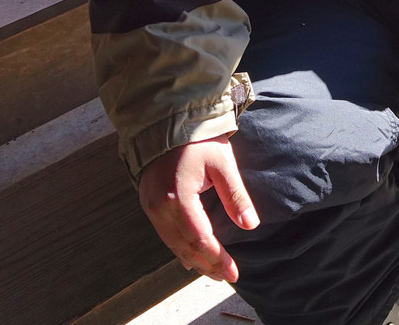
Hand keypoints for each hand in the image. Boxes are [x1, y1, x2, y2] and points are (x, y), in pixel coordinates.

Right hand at [137, 136, 258, 281]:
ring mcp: (150, 207)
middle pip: (184, 247)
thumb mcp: (222, 163)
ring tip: (212, 271)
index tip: (234, 273)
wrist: (166, 122)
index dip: (217, 259)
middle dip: (206, 264)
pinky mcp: (148, 203)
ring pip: (172, 244)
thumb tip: (250, 225)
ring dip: (193, 259)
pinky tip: (190, 257)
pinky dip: (179, 247)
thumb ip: (235, 195)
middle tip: (226, 277)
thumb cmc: (198, 140)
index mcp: (178, 198)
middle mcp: (159, 207)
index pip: (200, 239)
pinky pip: (164, 234)